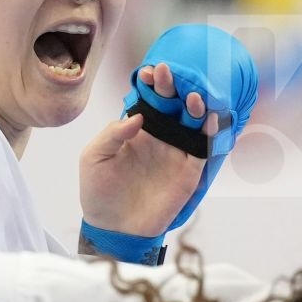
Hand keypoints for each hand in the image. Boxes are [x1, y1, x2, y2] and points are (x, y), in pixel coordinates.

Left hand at [79, 62, 218, 238]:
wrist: (113, 228)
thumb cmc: (99, 192)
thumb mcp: (93, 158)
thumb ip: (111, 135)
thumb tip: (137, 116)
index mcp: (136, 130)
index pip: (147, 99)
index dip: (150, 85)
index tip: (148, 72)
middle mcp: (159, 136)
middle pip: (172, 104)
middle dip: (171, 86)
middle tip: (167, 73)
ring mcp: (175, 152)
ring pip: (192, 122)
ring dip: (195, 106)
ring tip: (191, 96)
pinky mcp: (188, 172)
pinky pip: (202, 148)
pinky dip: (208, 132)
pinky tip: (208, 118)